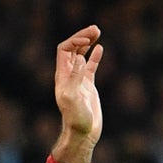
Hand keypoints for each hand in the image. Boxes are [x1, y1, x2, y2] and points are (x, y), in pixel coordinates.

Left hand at [52, 25, 103, 162]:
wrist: (82, 134)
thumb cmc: (76, 119)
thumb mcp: (73, 98)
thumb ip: (74, 78)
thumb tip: (78, 57)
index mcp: (62, 76)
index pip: (64, 50)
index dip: (75, 40)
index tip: (88, 39)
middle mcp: (68, 75)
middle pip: (72, 49)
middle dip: (81, 36)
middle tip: (96, 28)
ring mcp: (78, 80)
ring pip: (81, 55)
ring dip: (87, 43)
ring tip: (97, 32)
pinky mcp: (87, 86)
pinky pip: (90, 67)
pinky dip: (95, 56)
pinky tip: (100, 48)